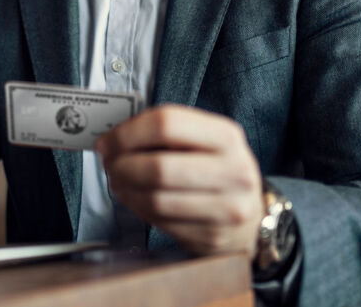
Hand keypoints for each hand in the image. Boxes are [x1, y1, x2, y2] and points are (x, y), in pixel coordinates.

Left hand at [95, 105, 263, 255]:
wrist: (251, 214)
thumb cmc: (217, 170)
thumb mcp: (205, 140)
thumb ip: (166, 132)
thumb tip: (114, 137)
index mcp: (227, 136)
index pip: (167, 123)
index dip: (128, 132)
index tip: (109, 140)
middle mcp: (233, 171)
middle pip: (158, 167)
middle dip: (122, 165)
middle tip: (109, 163)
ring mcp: (226, 208)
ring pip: (156, 199)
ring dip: (125, 190)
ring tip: (117, 181)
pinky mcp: (213, 237)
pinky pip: (161, 222)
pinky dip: (138, 209)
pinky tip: (135, 199)